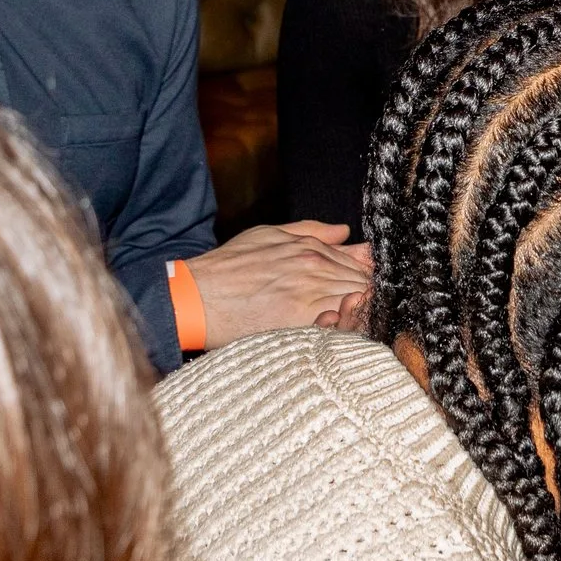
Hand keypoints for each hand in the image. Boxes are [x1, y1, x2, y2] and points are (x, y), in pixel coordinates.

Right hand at [188, 220, 373, 345]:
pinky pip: (338, 325)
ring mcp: (309, 295)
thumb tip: (344, 232)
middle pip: (363, 285)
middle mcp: (314, 268)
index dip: (364, 279)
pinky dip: (343, 327)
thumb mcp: (268, 235)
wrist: (195, 296)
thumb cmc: (227, 268)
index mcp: (310, 249)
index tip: (360, 291)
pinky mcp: (300, 322)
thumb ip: (311, 232)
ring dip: (357, 314)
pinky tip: (334, 329)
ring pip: (355, 304)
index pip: (359, 265)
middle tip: (356, 311)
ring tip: (344, 322)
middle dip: (364, 298)